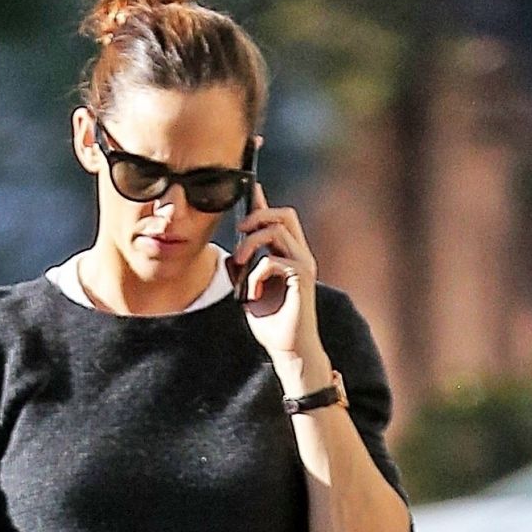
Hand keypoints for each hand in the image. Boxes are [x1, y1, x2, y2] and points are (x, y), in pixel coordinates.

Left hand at [227, 163, 325, 367]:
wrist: (289, 351)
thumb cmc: (271, 324)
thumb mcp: (247, 293)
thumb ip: (240, 271)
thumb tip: (227, 254)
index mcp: (289, 254)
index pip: (277, 217)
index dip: (262, 199)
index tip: (250, 181)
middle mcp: (300, 254)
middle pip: (282, 214)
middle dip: (257, 217)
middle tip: (238, 236)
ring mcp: (304, 264)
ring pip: (276, 230)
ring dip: (251, 245)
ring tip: (240, 266)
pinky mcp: (302, 278)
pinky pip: (272, 260)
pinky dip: (255, 275)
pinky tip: (253, 294)